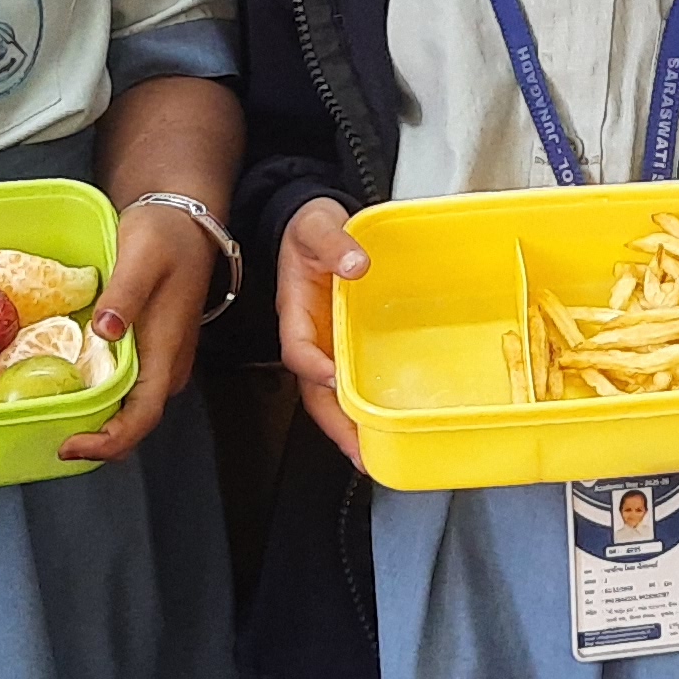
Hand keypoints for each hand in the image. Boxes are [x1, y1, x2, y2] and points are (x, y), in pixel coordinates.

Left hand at [61, 196, 215, 465]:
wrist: (185, 222)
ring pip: (128, 410)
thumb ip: (124, 294)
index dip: (108, 441)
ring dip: (94, 423)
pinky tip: (68, 389)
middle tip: (50, 436)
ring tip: (53, 418)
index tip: (70, 445)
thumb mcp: (142, 256)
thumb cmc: (166, 237)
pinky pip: (124, 390)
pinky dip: (97, 399)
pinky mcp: (149, 354)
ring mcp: (160, 363)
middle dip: (94, 441)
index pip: (143, 416)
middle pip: (133, 423)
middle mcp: (167, 367)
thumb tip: (104, 330)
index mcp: (166, 351)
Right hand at [275, 200, 365, 461]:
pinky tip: (382, 425)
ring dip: (348, 426)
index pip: (297, 347)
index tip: (332, 378)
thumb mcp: (319, 225)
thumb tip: (356, 263)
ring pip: (330, 395)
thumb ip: (335, 243)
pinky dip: (361, 406)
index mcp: (295, 310)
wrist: (315, 223)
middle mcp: (309, 335)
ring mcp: (326, 344)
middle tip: (358, 452)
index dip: (313, 365)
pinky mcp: (344, 344)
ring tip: (372, 455)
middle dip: (333, 423)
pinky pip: (349, 381)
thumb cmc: (311, 227)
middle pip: (313, 389)